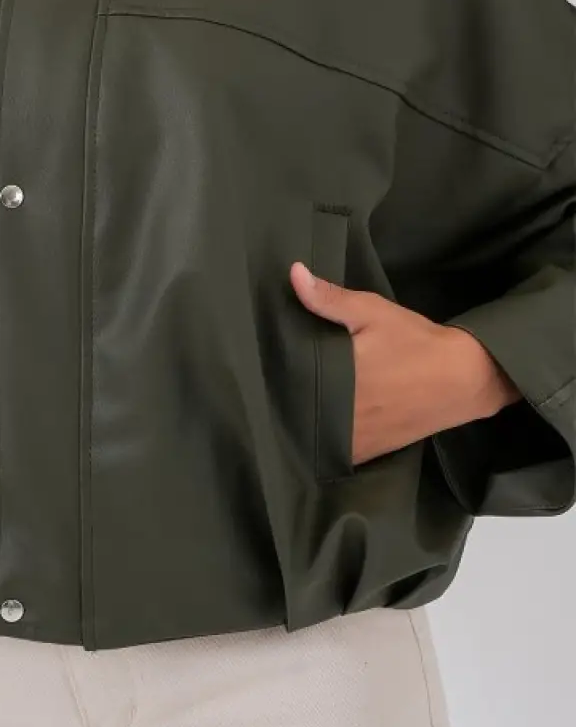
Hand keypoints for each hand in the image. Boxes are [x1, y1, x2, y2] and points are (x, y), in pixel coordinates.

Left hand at [288, 261, 508, 467]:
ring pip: (314, 433)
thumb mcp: (372, 311)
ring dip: (304, 420)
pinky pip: (334, 450)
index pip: (288, 382)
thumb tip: (293, 274)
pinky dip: (324, 439)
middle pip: (298, 410)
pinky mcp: (370, 452)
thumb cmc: (415, 342)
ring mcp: (356, 440)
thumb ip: (329, 298)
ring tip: (288, 400)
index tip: (262, 361)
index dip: (274, 373)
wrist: (464, 378)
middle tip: (272, 379)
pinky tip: (318, 421)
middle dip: (286, 396)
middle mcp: (342, 416)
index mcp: (338, 381)